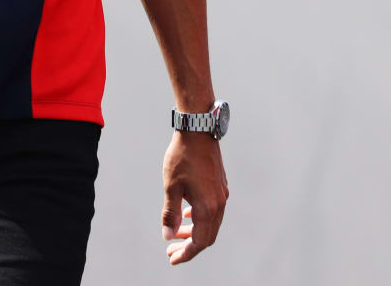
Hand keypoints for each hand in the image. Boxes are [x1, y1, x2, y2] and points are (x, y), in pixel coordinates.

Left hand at [160, 131, 227, 265]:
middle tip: (171, 249)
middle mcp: (219, 204)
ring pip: (212, 224)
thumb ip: (170, 214)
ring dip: (195, 232)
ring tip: (176, 233)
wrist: (198, 131)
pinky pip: (214, 211)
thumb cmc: (182, 157)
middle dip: (189, 246)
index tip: (171, 258)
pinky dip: (201, 219)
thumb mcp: (171, 187)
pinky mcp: (221, 186)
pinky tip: (187, 213)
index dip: (185, 254)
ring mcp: (222, 194)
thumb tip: (168, 236)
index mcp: (207, 207)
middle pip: (207, 236)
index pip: (199, 242)